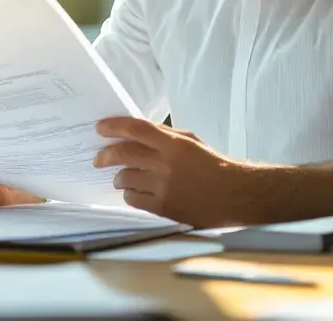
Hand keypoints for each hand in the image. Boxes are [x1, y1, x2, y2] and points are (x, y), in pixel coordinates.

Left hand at [94, 117, 259, 227]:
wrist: (233, 195)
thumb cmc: (212, 165)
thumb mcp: (191, 142)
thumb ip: (164, 136)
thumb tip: (135, 133)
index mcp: (173, 143)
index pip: (136, 128)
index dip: (113, 126)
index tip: (99, 128)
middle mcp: (165, 163)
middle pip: (123, 154)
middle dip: (105, 155)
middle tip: (98, 159)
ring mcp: (162, 186)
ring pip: (124, 178)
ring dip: (120, 178)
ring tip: (122, 178)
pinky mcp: (162, 207)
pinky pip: (132, 199)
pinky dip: (130, 195)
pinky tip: (135, 193)